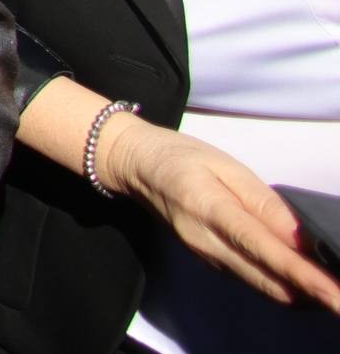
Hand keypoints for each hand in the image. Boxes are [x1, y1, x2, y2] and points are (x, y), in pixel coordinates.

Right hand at [102, 115, 339, 313]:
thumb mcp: (228, 168)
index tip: (339, 297)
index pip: (267, 252)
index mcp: (212, 210)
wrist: (135, 166)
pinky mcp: (211, 263)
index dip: (307, 277)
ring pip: (265, 289)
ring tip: (334, 290)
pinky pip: (254, 282)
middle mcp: (209, 244)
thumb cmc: (183, 157)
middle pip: (271, 283)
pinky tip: (305, 281)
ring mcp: (208, 258)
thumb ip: (267, 206)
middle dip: (314, 297)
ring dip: (303, 295)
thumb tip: (306, 241)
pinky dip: (284, 286)